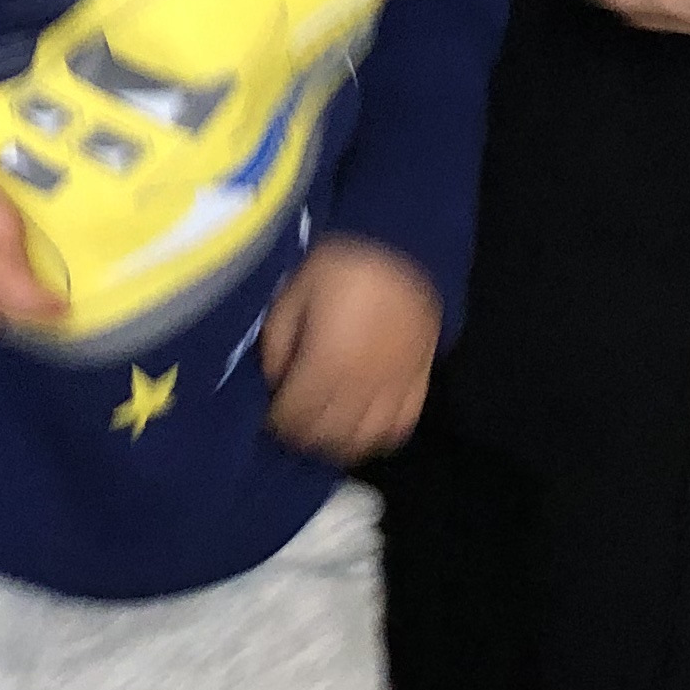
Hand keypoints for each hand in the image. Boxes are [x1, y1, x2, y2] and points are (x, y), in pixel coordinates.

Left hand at [261, 239, 441, 460]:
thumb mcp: (293, 293)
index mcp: (327, 362)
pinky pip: (398, 428)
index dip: (277, 422)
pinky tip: (361, 427)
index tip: (270, 414)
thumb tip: (276, 381)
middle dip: (303, 435)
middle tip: (292, 423)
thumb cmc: (341, 266)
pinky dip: (376, 436)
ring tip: (323, 431)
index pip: (295, 417)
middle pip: (327, 436)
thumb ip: (277, 342)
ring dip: (337, 443)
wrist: (405, 245)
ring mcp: (394, 388)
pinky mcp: (419, 383)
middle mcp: (362, 384)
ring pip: (363, 441)